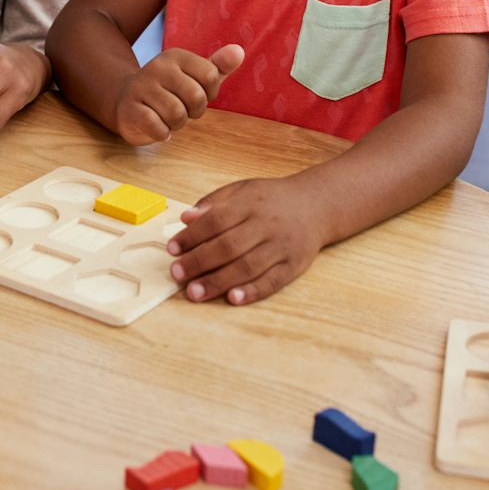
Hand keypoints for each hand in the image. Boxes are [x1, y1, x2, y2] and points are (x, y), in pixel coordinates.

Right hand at [113, 44, 242, 144]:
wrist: (126, 102)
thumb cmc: (170, 92)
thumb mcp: (195, 77)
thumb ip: (219, 66)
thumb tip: (240, 51)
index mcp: (176, 55)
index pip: (211, 76)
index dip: (209, 93)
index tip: (195, 94)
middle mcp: (157, 66)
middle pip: (196, 97)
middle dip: (193, 112)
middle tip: (180, 108)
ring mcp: (141, 87)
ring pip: (177, 114)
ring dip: (176, 124)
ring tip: (166, 117)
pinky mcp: (129, 109)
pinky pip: (158, 127)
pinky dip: (162, 133)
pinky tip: (155, 126)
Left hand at [166, 175, 321, 305]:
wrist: (316, 205)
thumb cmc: (272, 199)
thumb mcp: (243, 190)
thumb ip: (214, 202)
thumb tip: (186, 219)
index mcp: (250, 203)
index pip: (216, 220)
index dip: (192, 236)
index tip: (172, 249)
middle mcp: (266, 225)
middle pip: (229, 246)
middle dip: (199, 262)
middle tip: (176, 274)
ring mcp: (281, 246)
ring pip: (248, 266)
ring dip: (219, 282)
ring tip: (194, 292)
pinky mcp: (293, 265)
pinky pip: (272, 281)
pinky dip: (252, 291)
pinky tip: (233, 299)